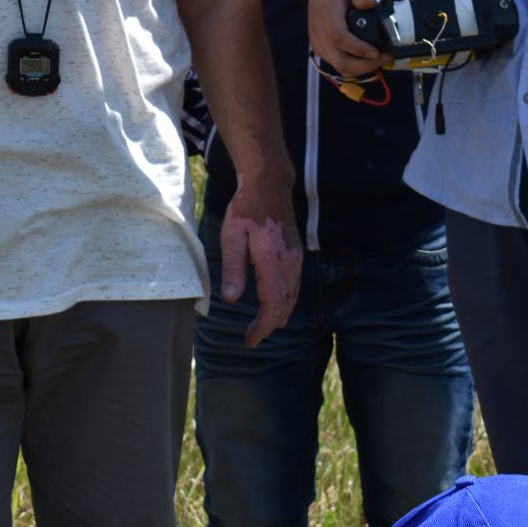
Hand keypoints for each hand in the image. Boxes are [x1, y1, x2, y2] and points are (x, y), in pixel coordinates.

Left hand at [218, 176, 301, 346]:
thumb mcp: (231, 237)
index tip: (250, 340)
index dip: (263, 326)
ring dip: (278, 314)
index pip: (273, 304)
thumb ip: (233, 269)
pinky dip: (285, 301)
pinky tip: (274, 305)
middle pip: (285, 305)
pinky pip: (294, 286)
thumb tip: (231, 299)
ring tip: (261, 327)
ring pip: (292, 297)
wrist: (269, 186)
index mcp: (273, 261)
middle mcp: (290, 264)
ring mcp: (296, 259)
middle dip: (270, 325)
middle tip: (252, 338)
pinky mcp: (296, 255)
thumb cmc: (246, 209)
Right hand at [305, 0, 385, 77]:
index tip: (376, 52)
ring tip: (379, 58)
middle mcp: (320, 32)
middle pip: (341, 61)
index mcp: (327, 15)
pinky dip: (355, 66)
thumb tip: (369, 3)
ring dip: (362, 68)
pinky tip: (367, 57)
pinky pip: (338, 64)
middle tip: (385, 56)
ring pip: (340, 67)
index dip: (358, 49)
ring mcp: (319, 42)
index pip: (339, 38)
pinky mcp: (322, 47)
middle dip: (365, 65)